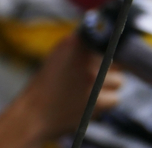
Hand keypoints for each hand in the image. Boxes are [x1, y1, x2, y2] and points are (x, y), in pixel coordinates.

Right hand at [0, 34, 123, 147]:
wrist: (33, 114)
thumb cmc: (48, 84)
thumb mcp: (61, 54)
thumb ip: (84, 45)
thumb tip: (111, 37)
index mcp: (74, 41)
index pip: (109, 37)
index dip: (113, 47)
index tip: (116, 50)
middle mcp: (84, 56)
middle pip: (116, 61)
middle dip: (107, 71)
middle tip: (88, 79)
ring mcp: (92, 78)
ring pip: (118, 80)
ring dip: (107, 87)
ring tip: (87, 92)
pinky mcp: (97, 100)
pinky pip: (115, 99)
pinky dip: (105, 103)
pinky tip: (88, 103)